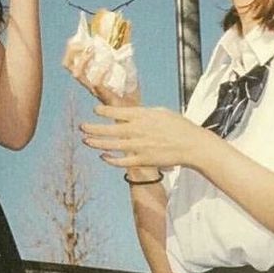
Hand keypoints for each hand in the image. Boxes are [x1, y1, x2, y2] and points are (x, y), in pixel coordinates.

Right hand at [62, 43, 140, 107]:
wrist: (137, 112)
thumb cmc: (130, 91)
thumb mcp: (127, 68)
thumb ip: (124, 53)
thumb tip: (129, 33)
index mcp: (91, 75)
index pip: (71, 61)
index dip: (72, 48)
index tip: (82, 37)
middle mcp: (89, 82)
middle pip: (68, 65)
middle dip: (73, 50)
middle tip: (86, 42)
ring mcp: (95, 90)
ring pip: (78, 74)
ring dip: (83, 59)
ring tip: (93, 48)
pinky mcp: (105, 97)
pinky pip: (97, 83)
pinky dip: (101, 70)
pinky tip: (110, 63)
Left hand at [80, 104, 209, 169]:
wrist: (191, 145)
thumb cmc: (177, 125)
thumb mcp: (159, 111)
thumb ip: (141, 113)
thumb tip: (127, 113)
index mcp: (143, 115)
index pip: (118, 112)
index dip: (104, 111)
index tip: (95, 110)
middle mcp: (139, 130)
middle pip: (111, 129)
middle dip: (94, 128)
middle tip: (82, 126)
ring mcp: (140, 146)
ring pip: (113, 145)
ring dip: (97, 142)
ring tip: (85, 140)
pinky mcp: (143, 160)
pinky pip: (122, 161)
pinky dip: (111, 159)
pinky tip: (102, 155)